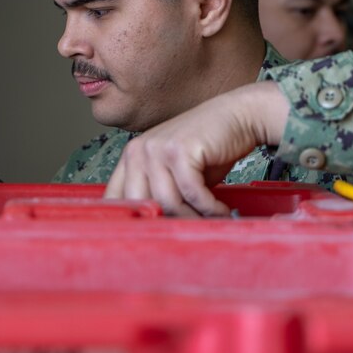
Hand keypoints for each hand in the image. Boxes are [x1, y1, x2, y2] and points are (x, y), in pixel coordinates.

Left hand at [104, 81, 289, 215]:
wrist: (237, 117)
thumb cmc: (207, 151)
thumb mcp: (174, 174)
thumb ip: (158, 195)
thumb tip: (153, 233)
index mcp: (131, 157)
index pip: (116, 197)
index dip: (134, 221)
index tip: (158, 236)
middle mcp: (137, 150)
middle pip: (140, 205)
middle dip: (169, 222)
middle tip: (192, 229)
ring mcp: (156, 148)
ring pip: (167, 202)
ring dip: (193, 217)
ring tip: (212, 219)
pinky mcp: (179, 150)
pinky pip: (192, 194)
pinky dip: (210, 208)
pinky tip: (222, 210)